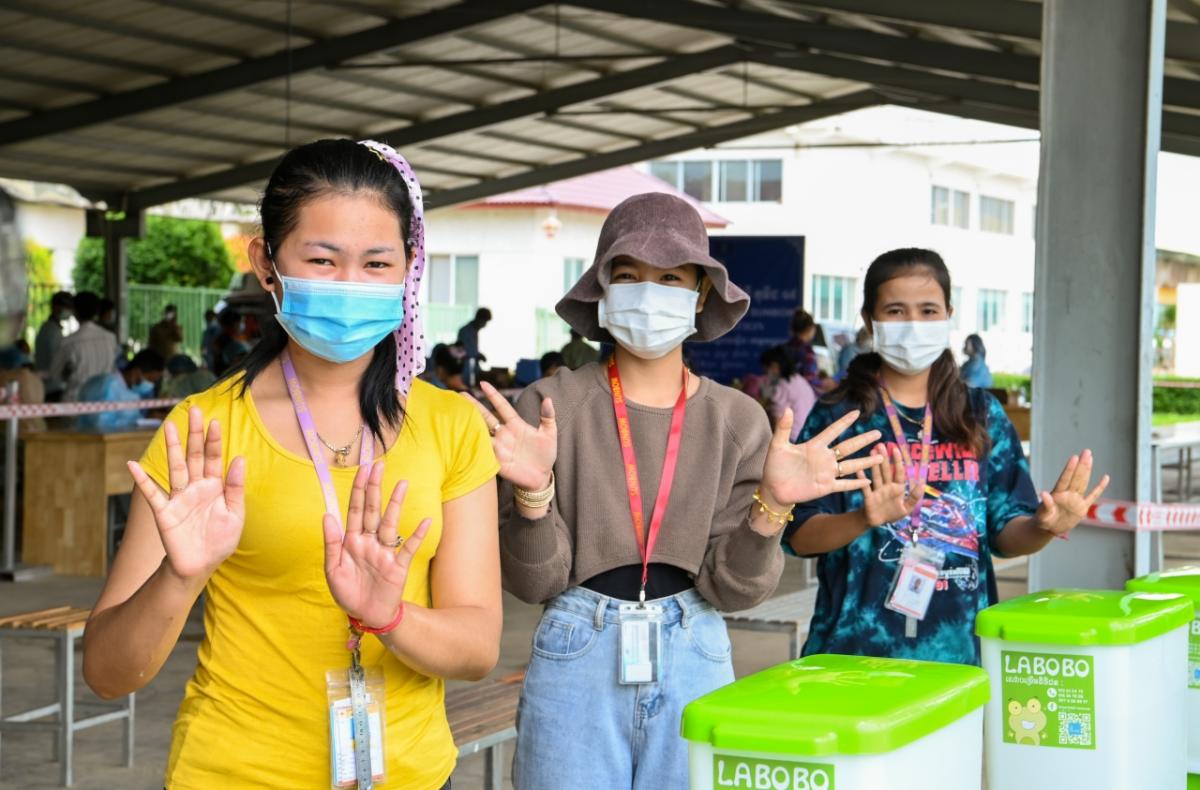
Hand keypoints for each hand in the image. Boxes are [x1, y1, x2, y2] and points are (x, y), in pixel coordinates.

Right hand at [127, 407, 245, 582]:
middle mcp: (195, 487)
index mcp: (215, 487)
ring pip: (175, 468)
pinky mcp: (165, 512)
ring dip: (172, 448)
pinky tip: (132, 464)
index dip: (214, 441)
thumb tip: (239, 458)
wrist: (201, 564)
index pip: (214, 459)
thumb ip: (236, 487)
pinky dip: (142, 480)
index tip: (215, 421)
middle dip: (194, 434)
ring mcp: (179, 498)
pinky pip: (152, 494)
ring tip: (169, 427)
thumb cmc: (220, 539)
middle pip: (194, 456)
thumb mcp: (235, 514)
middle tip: (194, 410)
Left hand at [323, 461, 431, 629]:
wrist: (367, 616)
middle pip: (372, 510)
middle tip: (379, 465)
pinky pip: (408, 548)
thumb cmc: (348, 593)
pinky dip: (417, 536)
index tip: (362, 469)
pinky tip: (424, 522)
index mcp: (351, 541)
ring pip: (390, 523)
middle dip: (374, 488)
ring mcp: (385, 552)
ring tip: (402, 483)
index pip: (354, 510)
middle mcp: (369, 541)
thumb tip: (327, 516)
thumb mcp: (333, 570)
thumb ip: (331, 544)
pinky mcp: (398, 566)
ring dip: (396, 504)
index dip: (358, 489)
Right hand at [466, 381, 556, 491]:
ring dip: (470, 423)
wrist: (541, 478)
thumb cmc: (546, 455)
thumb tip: (548, 399)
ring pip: (481, 432)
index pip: (502, 406)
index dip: (493, 395)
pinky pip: (482, 450)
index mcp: (516, 424)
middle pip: (485, 416)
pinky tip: (462, 437)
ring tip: (457, 412)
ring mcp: (498, 447)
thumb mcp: (549, 434)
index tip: (483, 383)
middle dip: (473, 405)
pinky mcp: (496, 460)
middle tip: (460, 394)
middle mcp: (504, 434)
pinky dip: (473, 444)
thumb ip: (548, 417)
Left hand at [760, 409, 882, 506]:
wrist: (773, 489)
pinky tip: (869, 480)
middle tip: (879, 433)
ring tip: (881, 456)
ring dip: (866, 461)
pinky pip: (844, 484)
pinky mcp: (825, 487)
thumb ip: (784, 428)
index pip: (833, 431)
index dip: (844, 422)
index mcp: (814, 446)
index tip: (857, 412)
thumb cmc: (774, 466)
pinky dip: (856, 483)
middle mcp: (824, 458)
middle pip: (848, 447)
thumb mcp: (778, 445)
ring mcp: (826, 473)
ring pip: (850, 465)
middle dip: (863, 440)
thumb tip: (787, 408)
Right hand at [861, 446, 922, 526]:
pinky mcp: (868, 497)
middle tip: (880, 445)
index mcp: (897, 487)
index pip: (899, 472)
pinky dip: (862, 479)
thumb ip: (914, 497)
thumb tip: (922, 484)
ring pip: (876, 476)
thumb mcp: (907, 508)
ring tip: (871, 452)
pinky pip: (865, 487)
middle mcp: (887, 486)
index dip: (898, 461)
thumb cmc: (892, 513)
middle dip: (884, 458)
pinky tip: (859, 470)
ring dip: (874, 465)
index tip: (896, 449)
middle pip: (886, 471)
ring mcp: (877, 490)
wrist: (877, 522)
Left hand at [1035, 449, 1109, 535]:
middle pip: (1076, 477)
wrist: (1049, 528)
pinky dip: (1099, 487)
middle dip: (1081, 465)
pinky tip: (1105, 477)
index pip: (1064, 480)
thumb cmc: (1043, 520)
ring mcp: (1076, 499)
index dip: (1069, 469)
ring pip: (1083, 482)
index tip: (1074, 457)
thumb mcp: (1042, 515)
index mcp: (1057, 495)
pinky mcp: (1082, 507)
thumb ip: (1045, 505)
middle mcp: (1067, 494)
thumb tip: (1043, 493)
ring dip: (1087, 470)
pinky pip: (1093, 496)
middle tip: (1087, 451)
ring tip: (1090, 457)